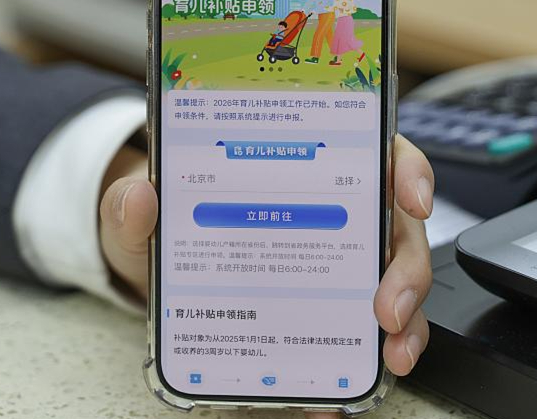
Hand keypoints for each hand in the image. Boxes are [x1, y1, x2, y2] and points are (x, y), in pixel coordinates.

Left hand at [98, 135, 434, 412]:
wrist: (152, 270)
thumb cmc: (163, 222)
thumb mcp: (138, 209)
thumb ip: (129, 205)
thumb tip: (139, 197)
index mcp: (302, 167)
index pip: (372, 150)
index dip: (404, 168)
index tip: (407, 196)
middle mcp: (329, 209)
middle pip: (394, 225)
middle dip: (407, 268)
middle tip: (388, 308)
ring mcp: (332, 260)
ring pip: (394, 280)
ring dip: (406, 320)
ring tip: (389, 353)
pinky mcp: (322, 308)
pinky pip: (357, 333)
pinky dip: (361, 362)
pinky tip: (346, 386)